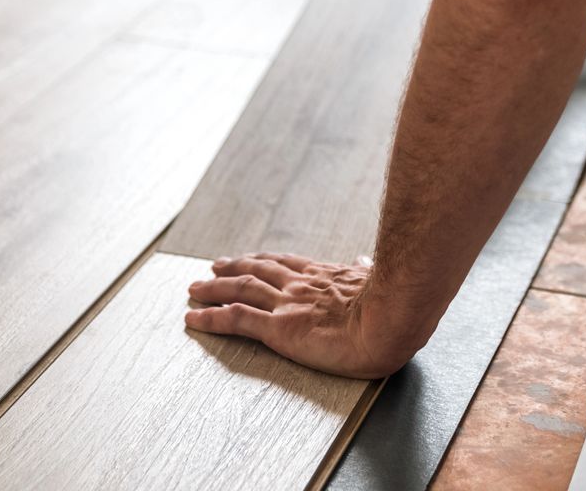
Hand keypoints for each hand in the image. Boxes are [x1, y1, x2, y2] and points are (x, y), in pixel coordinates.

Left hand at [185, 252, 412, 378]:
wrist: (390, 320)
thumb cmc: (391, 304)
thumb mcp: (376, 278)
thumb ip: (365, 271)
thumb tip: (364, 260)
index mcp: (323, 275)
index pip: (285, 263)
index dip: (263, 259)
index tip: (250, 257)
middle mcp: (299, 285)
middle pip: (257, 270)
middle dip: (233, 267)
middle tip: (214, 266)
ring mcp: (286, 305)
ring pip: (240, 289)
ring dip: (214, 288)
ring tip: (195, 289)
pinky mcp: (279, 329)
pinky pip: (237, 320)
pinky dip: (211, 318)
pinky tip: (194, 318)